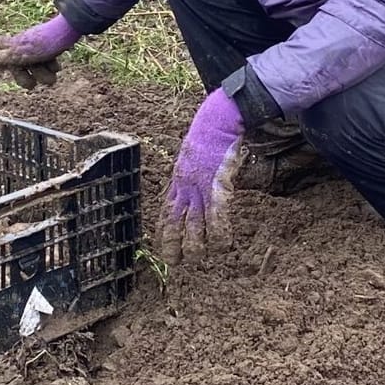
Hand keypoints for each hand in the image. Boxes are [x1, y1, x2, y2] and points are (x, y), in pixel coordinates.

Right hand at [0, 15, 78, 89]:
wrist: (70, 29)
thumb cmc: (45, 40)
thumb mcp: (26, 51)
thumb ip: (10, 56)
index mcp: (14, 45)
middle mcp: (23, 46)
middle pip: (18, 66)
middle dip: (25, 78)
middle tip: (31, 85)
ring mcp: (36, 48)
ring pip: (34, 67)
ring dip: (43, 75)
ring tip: (52, 76)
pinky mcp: (49, 49)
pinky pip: (46, 64)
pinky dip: (51, 67)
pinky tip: (57, 65)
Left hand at [158, 88, 244, 266]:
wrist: (217, 120)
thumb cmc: (207, 136)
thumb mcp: (192, 159)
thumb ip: (192, 176)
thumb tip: (197, 188)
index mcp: (177, 182)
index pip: (165, 214)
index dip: (163, 234)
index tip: (163, 250)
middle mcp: (184, 188)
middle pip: (175, 224)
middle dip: (174, 246)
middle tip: (177, 263)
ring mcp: (200, 189)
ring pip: (194, 226)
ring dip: (195, 247)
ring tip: (197, 260)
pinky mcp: (217, 187)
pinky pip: (217, 216)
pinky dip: (219, 233)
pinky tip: (221, 245)